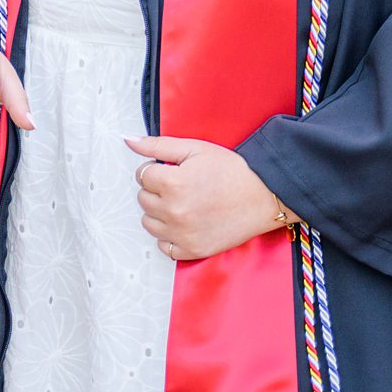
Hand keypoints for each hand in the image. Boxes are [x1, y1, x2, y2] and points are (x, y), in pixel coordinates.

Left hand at [125, 134, 295, 260]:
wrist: (263, 195)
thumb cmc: (231, 170)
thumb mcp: (194, 148)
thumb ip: (157, 145)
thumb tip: (128, 140)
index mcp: (172, 184)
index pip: (142, 175)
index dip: (156, 169)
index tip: (171, 170)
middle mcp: (174, 212)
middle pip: (143, 199)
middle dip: (156, 190)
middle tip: (179, 185)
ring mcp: (183, 234)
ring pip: (149, 223)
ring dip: (159, 212)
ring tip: (182, 203)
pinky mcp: (193, 251)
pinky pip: (164, 247)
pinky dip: (169, 236)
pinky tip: (184, 222)